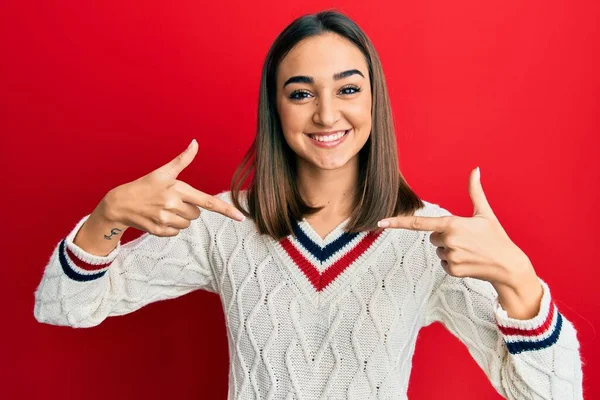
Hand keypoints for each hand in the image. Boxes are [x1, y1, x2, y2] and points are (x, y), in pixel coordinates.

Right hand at [102, 139, 245, 236]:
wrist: (119, 204)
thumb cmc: (144, 186)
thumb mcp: (163, 172)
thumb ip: (182, 160)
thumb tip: (195, 142)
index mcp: (178, 189)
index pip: (207, 201)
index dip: (226, 210)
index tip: (241, 217)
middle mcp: (173, 205)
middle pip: (196, 214)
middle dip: (188, 209)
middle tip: (171, 201)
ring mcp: (165, 219)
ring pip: (187, 224)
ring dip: (179, 219)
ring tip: (163, 209)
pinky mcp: (159, 231)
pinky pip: (176, 233)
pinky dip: (170, 228)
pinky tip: (159, 218)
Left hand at [377, 167, 542, 318]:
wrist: (508, 266)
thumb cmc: (496, 237)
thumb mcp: (485, 213)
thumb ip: (475, 191)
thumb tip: (476, 169)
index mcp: (452, 224)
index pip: (419, 223)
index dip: (398, 222)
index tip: (380, 222)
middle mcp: (448, 240)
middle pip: (432, 236)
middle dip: (445, 236)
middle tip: (466, 239)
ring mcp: (450, 256)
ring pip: (437, 249)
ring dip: (449, 249)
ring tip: (469, 250)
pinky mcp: (452, 270)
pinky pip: (443, 263)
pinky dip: (453, 262)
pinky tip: (469, 261)